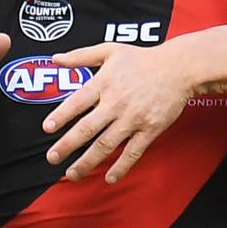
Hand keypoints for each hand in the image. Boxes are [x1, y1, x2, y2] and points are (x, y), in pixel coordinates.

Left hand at [44, 42, 195, 183]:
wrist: (179, 68)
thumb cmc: (142, 58)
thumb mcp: (109, 50)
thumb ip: (80, 55)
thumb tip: (54, 58)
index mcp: (104, 83)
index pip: (77, 102)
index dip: (61, 116)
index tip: (47, 128)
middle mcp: (116, 103)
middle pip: (86, 129)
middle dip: (67, 146)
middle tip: (52, 158)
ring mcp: (133, 118)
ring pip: (106, 145)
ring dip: (87, 162)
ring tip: (72, 174)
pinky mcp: (150, 129)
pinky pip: (132, 152)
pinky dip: (121, 166)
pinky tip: (109, 177)